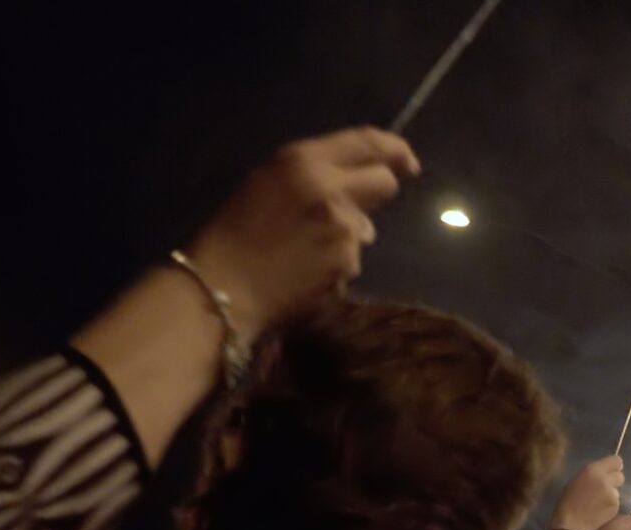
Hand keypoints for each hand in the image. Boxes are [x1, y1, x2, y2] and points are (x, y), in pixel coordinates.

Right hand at [182, 128, 421, 332]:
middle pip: (384, 182)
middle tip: (351, 212)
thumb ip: (314, 174)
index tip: (407, 161)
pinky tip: (308, 270)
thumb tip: (357, 183)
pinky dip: (338, 264)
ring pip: (367, 228)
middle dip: (376, 195)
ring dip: (349, 236)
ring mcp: (342, 226)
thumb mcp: (268, 183)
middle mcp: (329, 187)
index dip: (394, 149)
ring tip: (308, 249)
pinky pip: (354, 258)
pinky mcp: (346, 261)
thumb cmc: (235, 232)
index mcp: (303, 160)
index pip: (367, 142)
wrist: (223, 286)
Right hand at [546, 455, 625, 529]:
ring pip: (618, 491)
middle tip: (603, 490)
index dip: (614, 467)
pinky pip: (617, 502)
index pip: (616, 461)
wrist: (570, 527)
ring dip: (611, 495)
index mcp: (592, 470)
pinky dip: (611, 506)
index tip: (610, 473)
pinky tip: (600, 512)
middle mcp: (605, 479)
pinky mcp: (616, 507)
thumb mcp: (577, 481)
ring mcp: (612, 494)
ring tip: (597, 504)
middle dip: (614, 482)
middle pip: (620, 475)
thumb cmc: (568, 504)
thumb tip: (606, 472)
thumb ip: (593, 475)